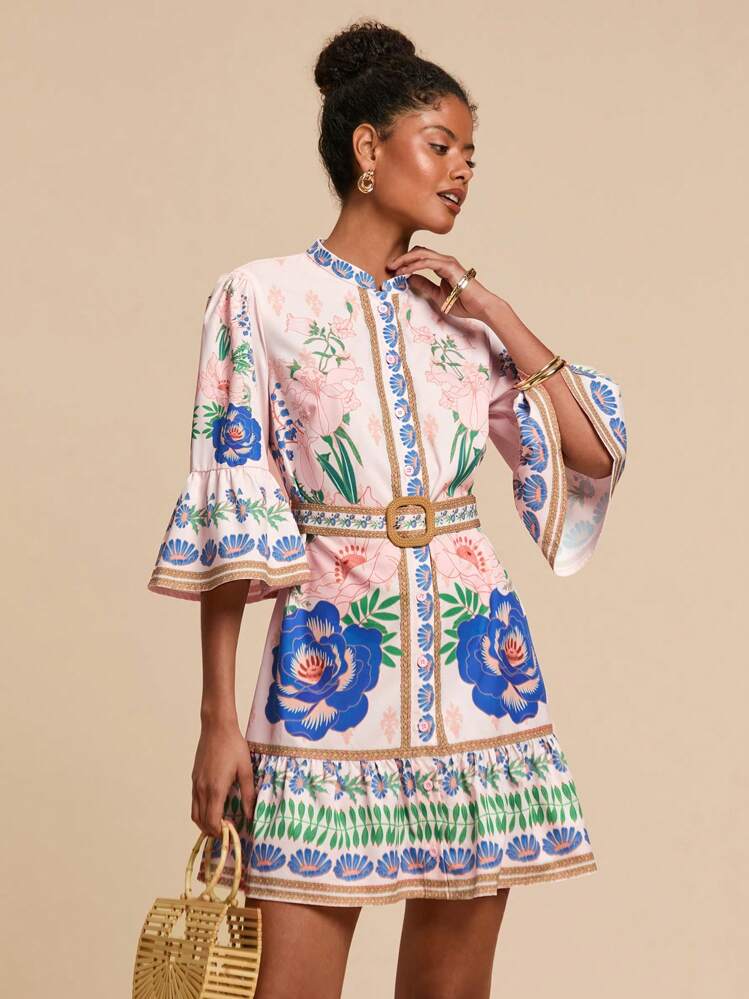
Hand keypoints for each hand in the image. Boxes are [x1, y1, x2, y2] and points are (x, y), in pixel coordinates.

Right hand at [191, 718, 255, 838]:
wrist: (216, 728)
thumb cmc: (234, 747)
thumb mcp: (246, 770)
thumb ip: (248, 794)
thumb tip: (250, 814)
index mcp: (216, 789)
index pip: (212, 821)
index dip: (220, 832)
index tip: (231, 833)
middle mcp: (202, 789)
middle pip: (201, 821)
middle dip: (212, 831)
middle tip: (226, 832)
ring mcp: (196, 784)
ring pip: (195, 813)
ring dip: (204, 823)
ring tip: (219, 823)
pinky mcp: (194, 778)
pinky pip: (194, 802)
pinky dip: (201, 812)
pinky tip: (213, 808)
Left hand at [386, 244, 500, 319]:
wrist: (480, 306)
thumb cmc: (463, 303)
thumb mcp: (437, 295)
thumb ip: (425, 286)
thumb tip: (410, 279)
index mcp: (442, 265)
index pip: (420, 257)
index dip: (406, 262)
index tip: (393, 270)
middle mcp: (444, 260)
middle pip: (418, 252)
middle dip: (402, 258)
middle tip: (389, 266)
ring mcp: (447, 262)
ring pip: (421, 254)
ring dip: (405, 260)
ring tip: (393, 269)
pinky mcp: (449, 267)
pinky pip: (427, 262)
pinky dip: (414, 266)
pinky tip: (404, 272)